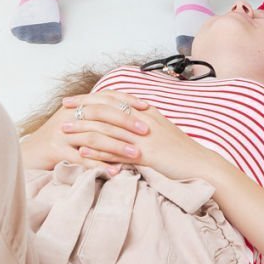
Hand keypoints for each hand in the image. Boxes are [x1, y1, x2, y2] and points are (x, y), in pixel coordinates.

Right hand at [20, 91, 152, 173]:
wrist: (28, 153)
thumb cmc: (58, 139)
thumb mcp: (76, 122)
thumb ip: (96, 116)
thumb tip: (128, 112)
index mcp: (77, 105)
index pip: (106, 97)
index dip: (127, 101)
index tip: (147, 108)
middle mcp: (69, 115)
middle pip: (102, 115)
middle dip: (126, 123)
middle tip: (146, 132)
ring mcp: (61, 133)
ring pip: (94, 137)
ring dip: (117, 146)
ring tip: (135, 154)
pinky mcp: (56, 151)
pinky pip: (82, 158)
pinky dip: (100, 165)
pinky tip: (115, 171)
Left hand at [68, 90, 222, 182]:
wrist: (201, 166)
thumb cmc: (181, 152)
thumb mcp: (161, 132)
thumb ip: (141, 125)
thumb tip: (123, 123)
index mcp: (146, 111)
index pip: (113, 99)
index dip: (90, 98)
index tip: (72, 99)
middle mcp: (143, 119)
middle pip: (106, 109)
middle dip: (81, 108)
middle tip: (61, 109)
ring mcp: (144, 137)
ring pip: (107, 129)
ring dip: (83, 129)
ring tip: (65, 130)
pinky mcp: (145, 155)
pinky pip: (115, 152)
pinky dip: (97, 152)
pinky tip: (81, 153)